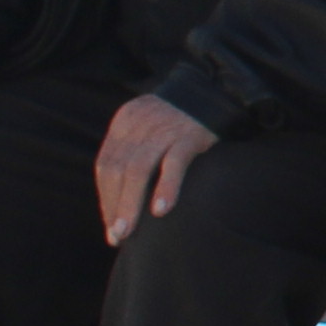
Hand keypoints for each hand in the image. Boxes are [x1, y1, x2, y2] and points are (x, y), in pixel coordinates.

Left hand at [91, 90, 216, 245]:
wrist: (220, 89)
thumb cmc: (184, 119)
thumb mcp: (151, 125)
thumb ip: (135, 150)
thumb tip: (121, 196)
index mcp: (126, 121)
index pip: (106, 164)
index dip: (106, 197)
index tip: (110, 225)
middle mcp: (140, 122)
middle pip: (117, 168)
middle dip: (114, 204)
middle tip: (117, 235)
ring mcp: (165, 127)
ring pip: (138, 169)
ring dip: (130, 203)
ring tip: (128, 231)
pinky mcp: (190, 133)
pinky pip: (175, 162)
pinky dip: (166, 186)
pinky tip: (161, 210)